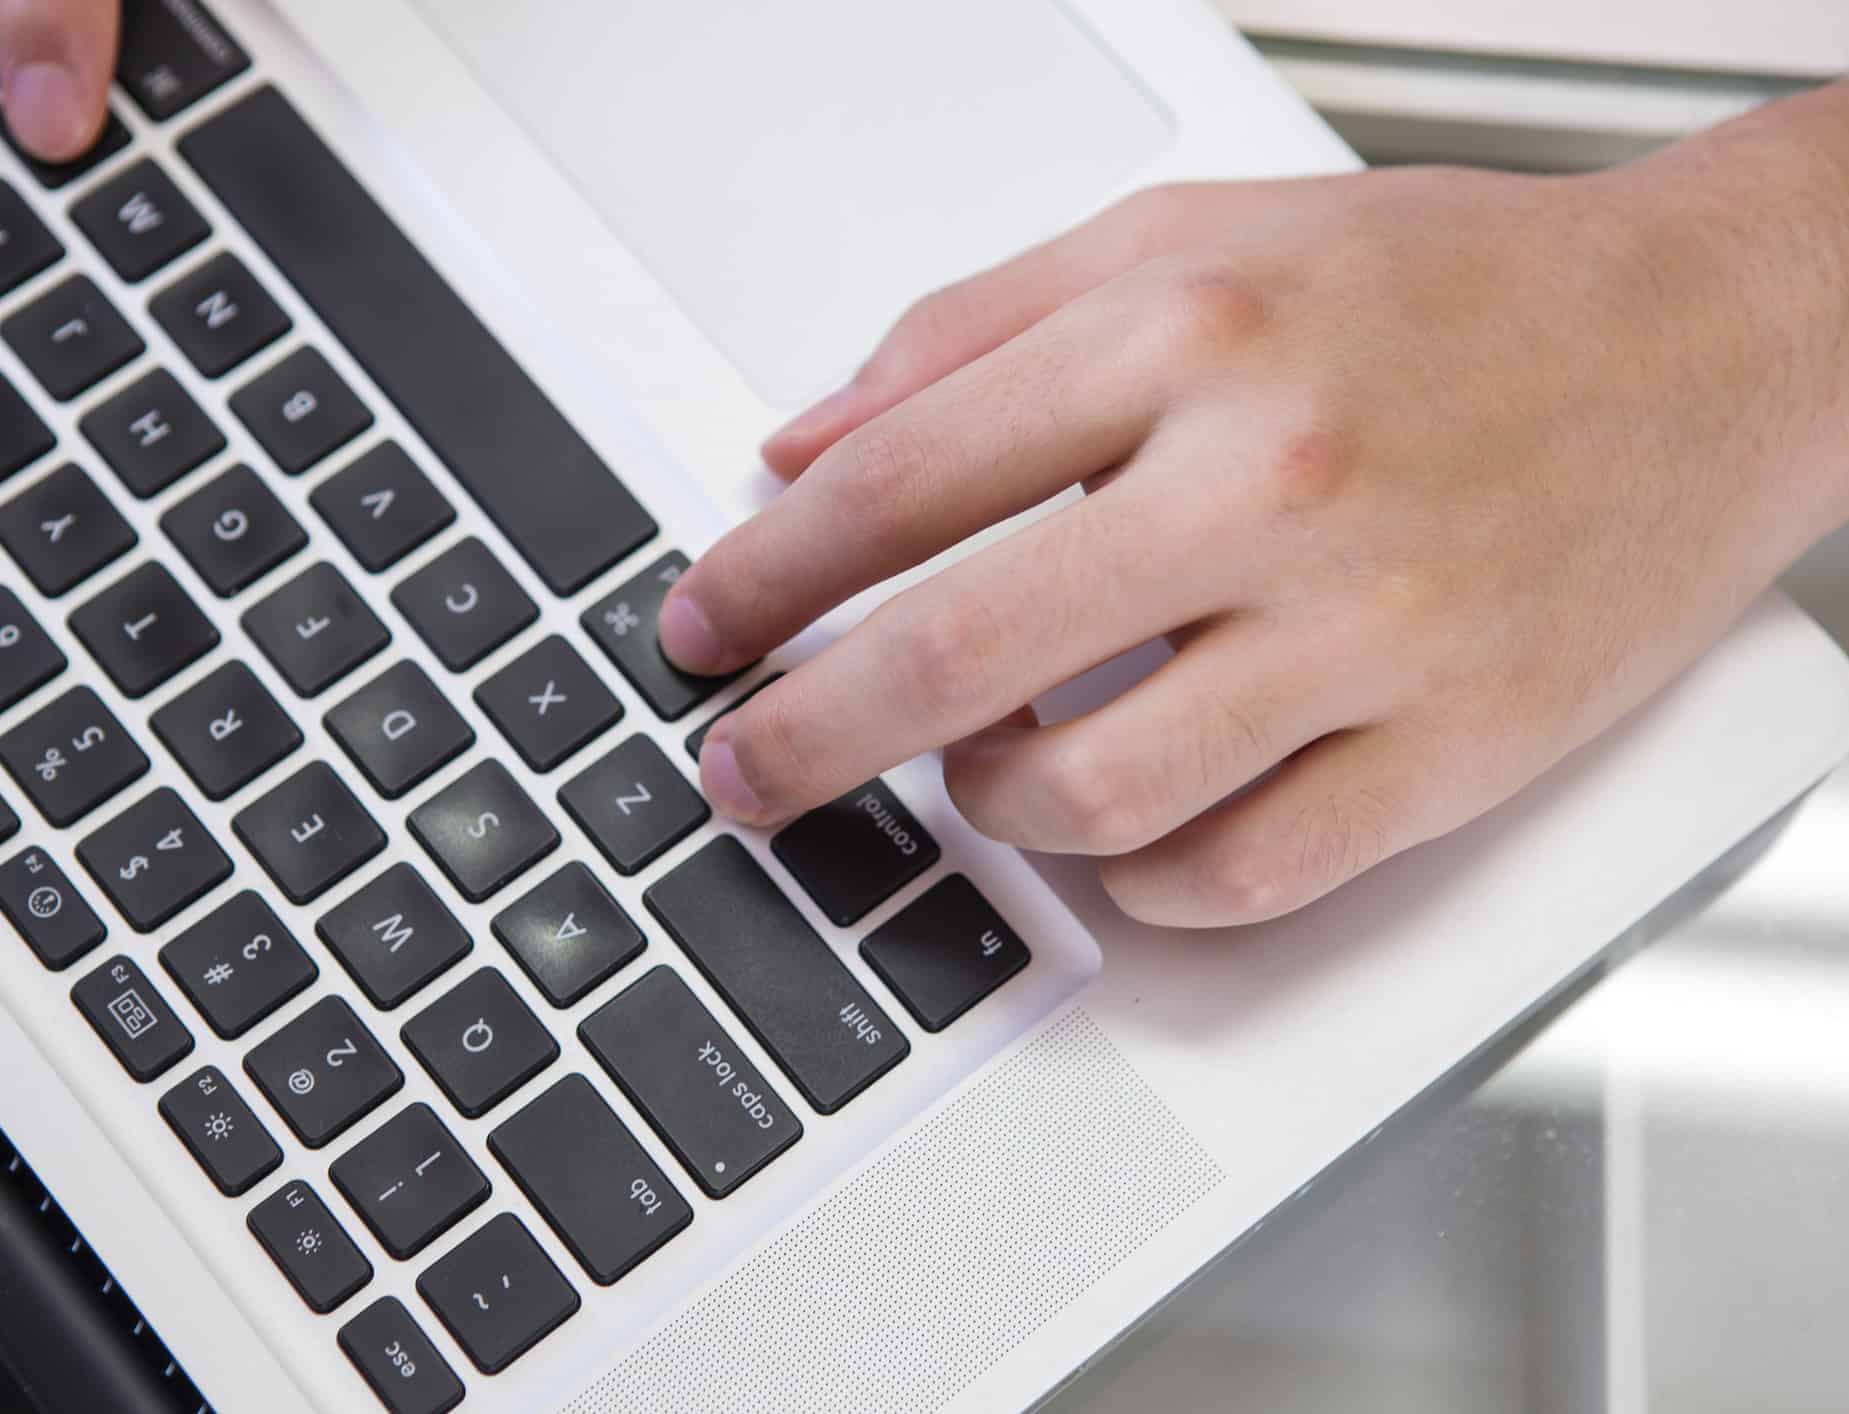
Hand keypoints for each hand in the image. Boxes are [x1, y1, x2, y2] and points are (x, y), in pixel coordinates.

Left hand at [658, 86, 1848, 926]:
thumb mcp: (1195, 236)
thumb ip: (979, 330)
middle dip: (806, 734)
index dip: (768, 573)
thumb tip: (806, 440)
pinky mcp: (1456, 750)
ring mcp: (1373, 633)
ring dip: (987, 807)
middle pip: (961, 655)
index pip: (903, 480)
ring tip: (974, 774)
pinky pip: (1241, 874)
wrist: (1711, 341)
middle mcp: (1276, 483)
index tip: (705, 626)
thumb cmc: (1449, 290)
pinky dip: (1139, 881)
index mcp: (1193, 337)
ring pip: (1094, 794)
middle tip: (740, 769)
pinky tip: (1116, 834)